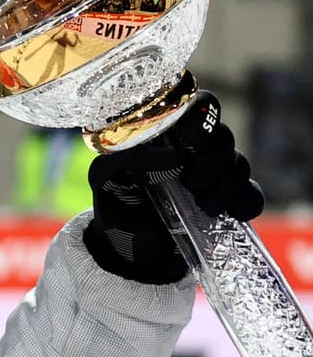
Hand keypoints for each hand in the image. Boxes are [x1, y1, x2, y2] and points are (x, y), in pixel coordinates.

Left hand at [84, 91, 263, 283]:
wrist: (126, 249)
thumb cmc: (114, 202)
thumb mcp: (104, 177)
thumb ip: (127, 156)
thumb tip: (175, 156)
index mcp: (168, 133)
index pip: (201, 106)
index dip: (202, 121)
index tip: (190, 143)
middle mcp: (194, 149)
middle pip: (223, 137)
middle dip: (212, 162)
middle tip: (191, 185)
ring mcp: (214, 174)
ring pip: (239, 164)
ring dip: (224, 186)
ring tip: (201, 206)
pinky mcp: (227, 201)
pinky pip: (252, 195)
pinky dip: (245, 203)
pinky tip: (230, 213)